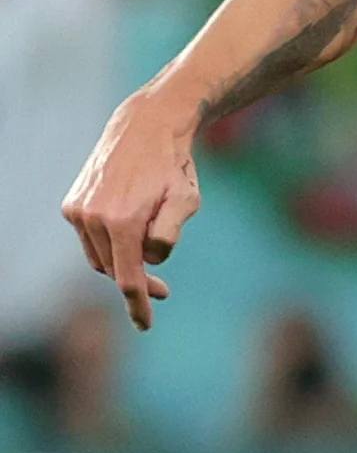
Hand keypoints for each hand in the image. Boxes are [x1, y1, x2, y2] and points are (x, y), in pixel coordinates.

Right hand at [62, 93, 201, 330]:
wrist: (144, 127)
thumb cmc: (173, 166)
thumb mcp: (187, 202)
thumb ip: (169, 236)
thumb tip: (148, 261)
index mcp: (122, 221)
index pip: (128, 279)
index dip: (138, 305)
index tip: (145, 325)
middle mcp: (92, 217)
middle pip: (114, 270)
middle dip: (137, 282)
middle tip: (163, 289)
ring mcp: (78, 211)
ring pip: (99, 257)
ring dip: (122, 262)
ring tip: (148, 249)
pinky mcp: (72, 204)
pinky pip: (91, 239)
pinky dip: (109, 243)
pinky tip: (129, 227)